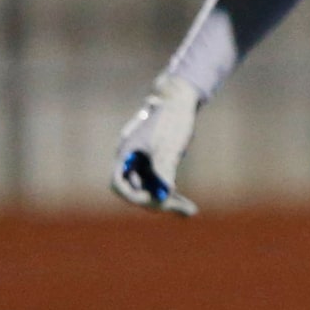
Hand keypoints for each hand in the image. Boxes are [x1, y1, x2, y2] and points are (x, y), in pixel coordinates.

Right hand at [111, 75, 201, 216]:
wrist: (179, 97)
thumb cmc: (172, 118)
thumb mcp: (170, 145)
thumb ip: (164, 168)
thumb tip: (166, 193)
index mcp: (127, 153)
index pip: (119, 184)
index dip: (133, 196)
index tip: (153, 202)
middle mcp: (132, 159)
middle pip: (136, 189)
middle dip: (155, 202)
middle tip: (181, 210)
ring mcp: (144, 160)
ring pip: (150, 187)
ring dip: (167, 200)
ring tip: (190, 211)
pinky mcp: (156, 160)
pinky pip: (160, 181)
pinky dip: (171, 192)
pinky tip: (187, 204)